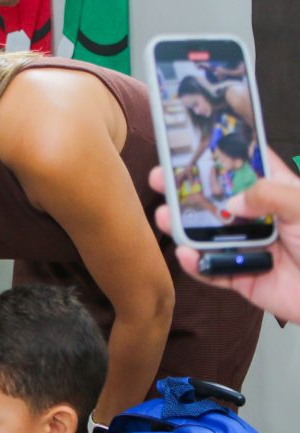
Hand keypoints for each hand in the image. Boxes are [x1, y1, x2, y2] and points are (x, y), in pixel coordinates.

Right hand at [150, 150, 299, 322]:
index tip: (195, 143)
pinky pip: (214, 271)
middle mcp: (262, 219)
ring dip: (184, 227)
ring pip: (209, 236)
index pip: (249, 168)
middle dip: (190, 190)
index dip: (223, 155)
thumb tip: (231, 200)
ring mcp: (251, 249)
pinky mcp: (244, 278)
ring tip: (162, 216)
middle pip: (219, 200)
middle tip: (162, 178)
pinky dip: (197, 265)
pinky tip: (185, 253)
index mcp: (281, 194)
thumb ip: (269, 196)